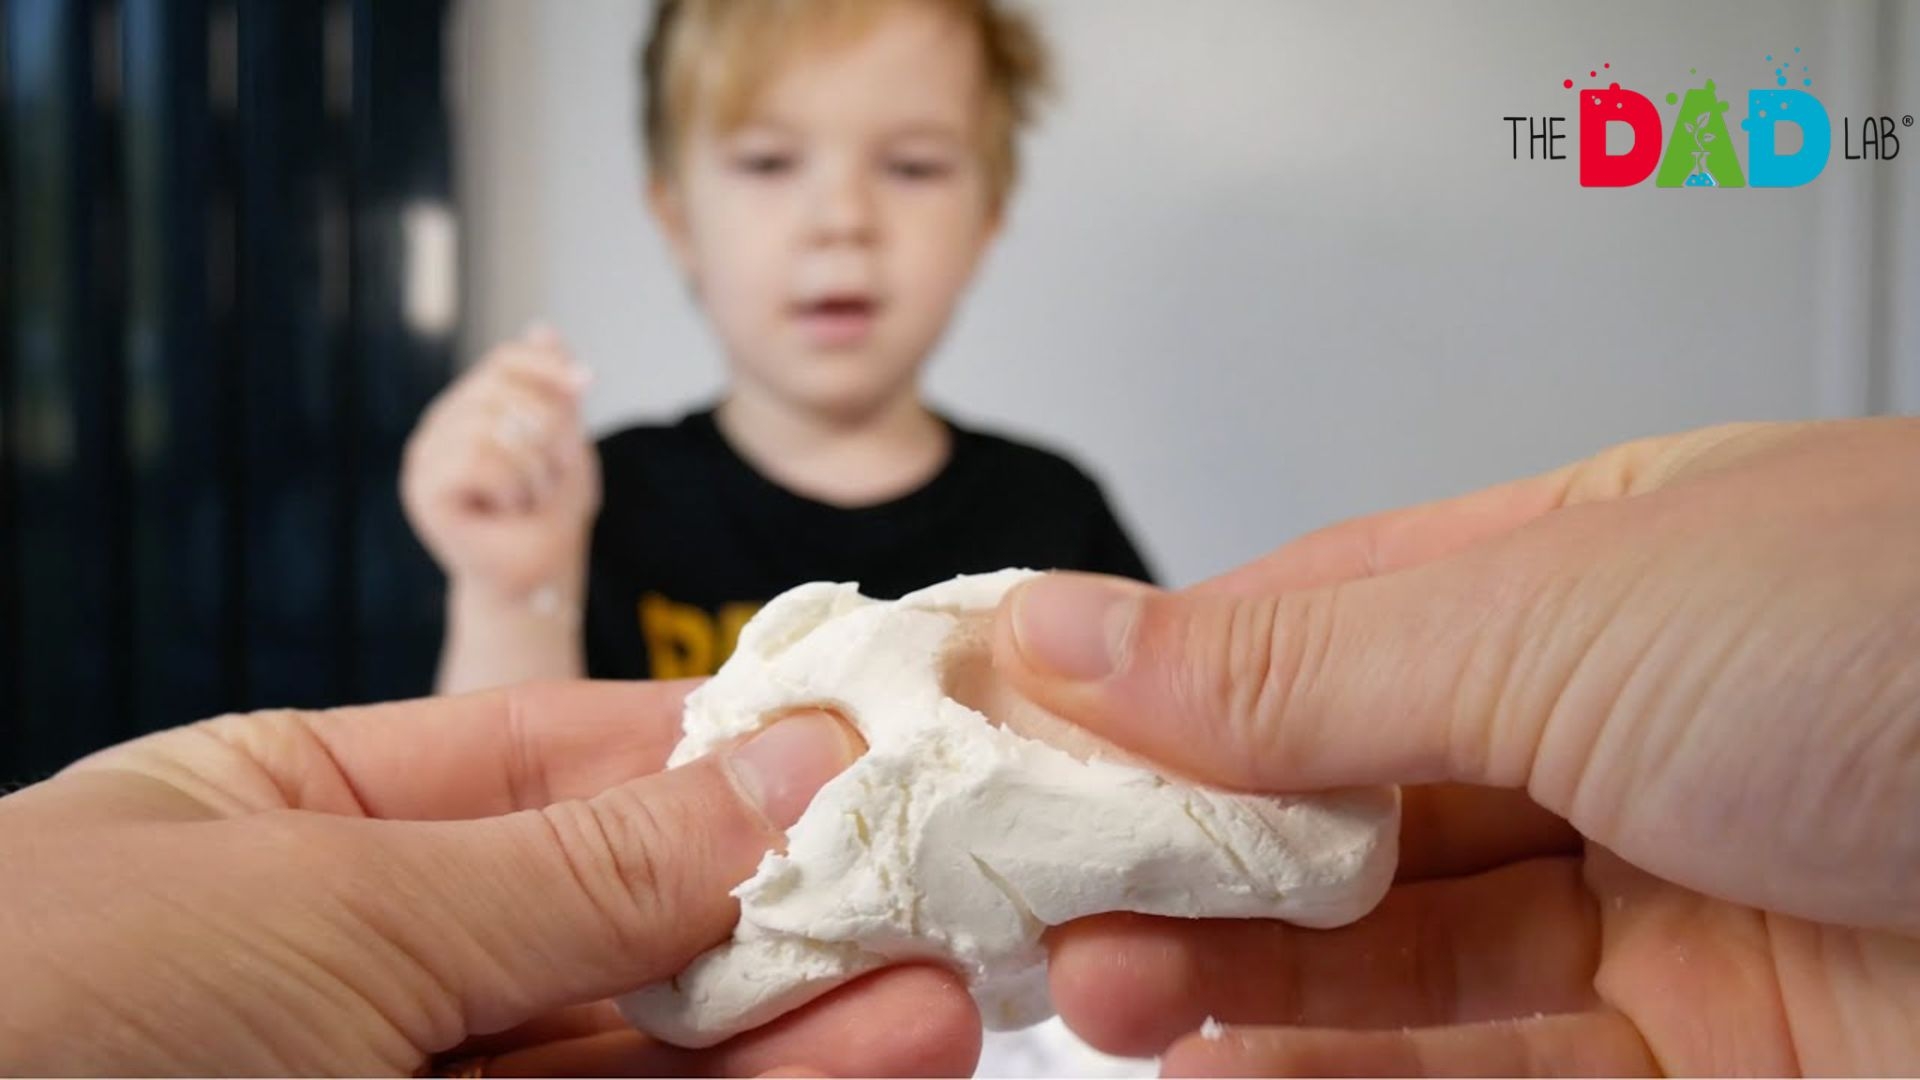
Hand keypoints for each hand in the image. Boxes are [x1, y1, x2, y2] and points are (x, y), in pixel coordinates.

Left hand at [0, 682, 980, 1075]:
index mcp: (294, 815)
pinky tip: (863, 1063)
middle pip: (620, 914)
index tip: (868, 739)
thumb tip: (782, 770)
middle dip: (784, 900)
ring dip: (799, 1023)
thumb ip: (574, 865)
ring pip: (643, 1054)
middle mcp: (363, 960)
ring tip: (942, 992)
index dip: (715, 745)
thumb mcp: (320, 903)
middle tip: (939, 880)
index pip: (552, 756)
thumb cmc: (23, 1009)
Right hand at [402, 325, 600, 602]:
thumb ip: (553, 390)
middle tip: (547, 477)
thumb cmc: (550, 513)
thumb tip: (542, 327)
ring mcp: (427, 455)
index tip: (588, 384)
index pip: (506, 360)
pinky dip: (510, 484)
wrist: (539, 575)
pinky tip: (508, 506)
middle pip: (504, 390)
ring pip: (492, 426)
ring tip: (527, 496)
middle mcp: (443, 423)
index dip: (549, 367)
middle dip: (548, 433)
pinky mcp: (424, 489)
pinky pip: (477, 458)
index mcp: (473, 406)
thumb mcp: (564, 440)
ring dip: (532, 468)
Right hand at [995, 419, 1919, 1074]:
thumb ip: (1301, 657)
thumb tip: (1073, 629)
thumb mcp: (1560, 614)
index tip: (1004, 727)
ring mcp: (1656, 895)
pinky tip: (1230, 1071)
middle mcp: (1608, 725)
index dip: (1144, 676)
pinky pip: (1489, 1067)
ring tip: (1106, 985)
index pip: (1303, 624)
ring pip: (1394, 950)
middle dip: (1177, 847)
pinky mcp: (1710, 1053)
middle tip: (1038, 889)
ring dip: (1237, 976)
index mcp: (1574, 567)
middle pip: (1334, 798)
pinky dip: (1347, 1077)